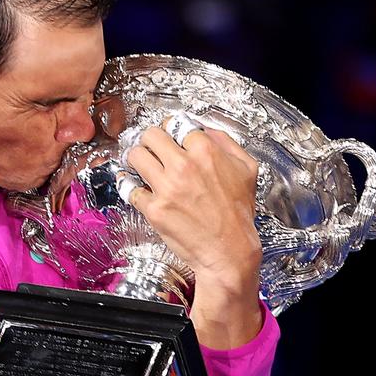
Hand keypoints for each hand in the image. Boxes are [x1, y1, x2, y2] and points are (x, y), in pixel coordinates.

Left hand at [127, 123, 262, 347]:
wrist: (229, 251)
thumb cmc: (237, 214)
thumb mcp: (246, 169)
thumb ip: (226, 143)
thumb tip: (204, 130)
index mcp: (206, 152)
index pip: (175, 124)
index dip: (170, 130)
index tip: (168, 136)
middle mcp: (184, 166)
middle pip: (150, 135)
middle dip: (150, 141)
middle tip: (152, 150)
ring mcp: (166, 188)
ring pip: (135, 156)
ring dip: (137, 159)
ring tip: (142, 166)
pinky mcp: (154, 209)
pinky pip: (129, 188)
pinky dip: (130, 186)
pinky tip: (135, 187)